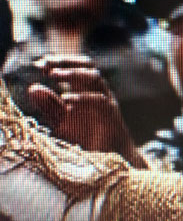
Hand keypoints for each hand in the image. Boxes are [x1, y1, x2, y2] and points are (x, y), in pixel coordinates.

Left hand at [27, 56, 147, 167]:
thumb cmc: (87, 137)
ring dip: (73, 74)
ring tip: (53, 75)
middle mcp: (98, 91)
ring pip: (94, 77)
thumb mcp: (62, 121)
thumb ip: (49, 106)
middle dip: (67, 62)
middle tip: (47, 64)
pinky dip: (82, 98)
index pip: (76, 66)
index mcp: (87, 89)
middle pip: (88, 66)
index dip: (60, 62)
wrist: (111, 158)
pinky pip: (99, 100)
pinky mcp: (111, 114)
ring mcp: (107, 100)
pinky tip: (66, 100)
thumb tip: (33, 89)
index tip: (40, 63)